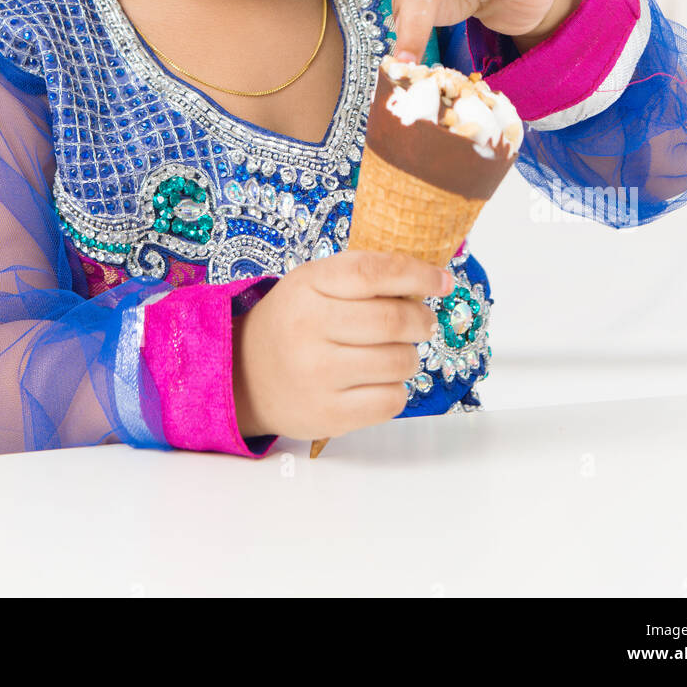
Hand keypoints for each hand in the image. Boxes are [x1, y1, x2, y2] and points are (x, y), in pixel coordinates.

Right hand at [232, 250, 452, 440]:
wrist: (245, 375)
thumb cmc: (293, 323)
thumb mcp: (314, 284)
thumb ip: (364, 275)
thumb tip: (429, 279)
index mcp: (308, 285)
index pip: (373, 272)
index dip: (417, 274)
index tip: (442, 280)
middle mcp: (309, 328)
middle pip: (394, 320)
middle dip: (422, 320)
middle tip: (424, 321)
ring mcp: (318, 374)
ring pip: (399, 362)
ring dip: (409, 356)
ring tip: (394, 353)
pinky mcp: (328, 414)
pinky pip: (392, 401)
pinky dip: (396, 389)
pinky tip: (378, 381)